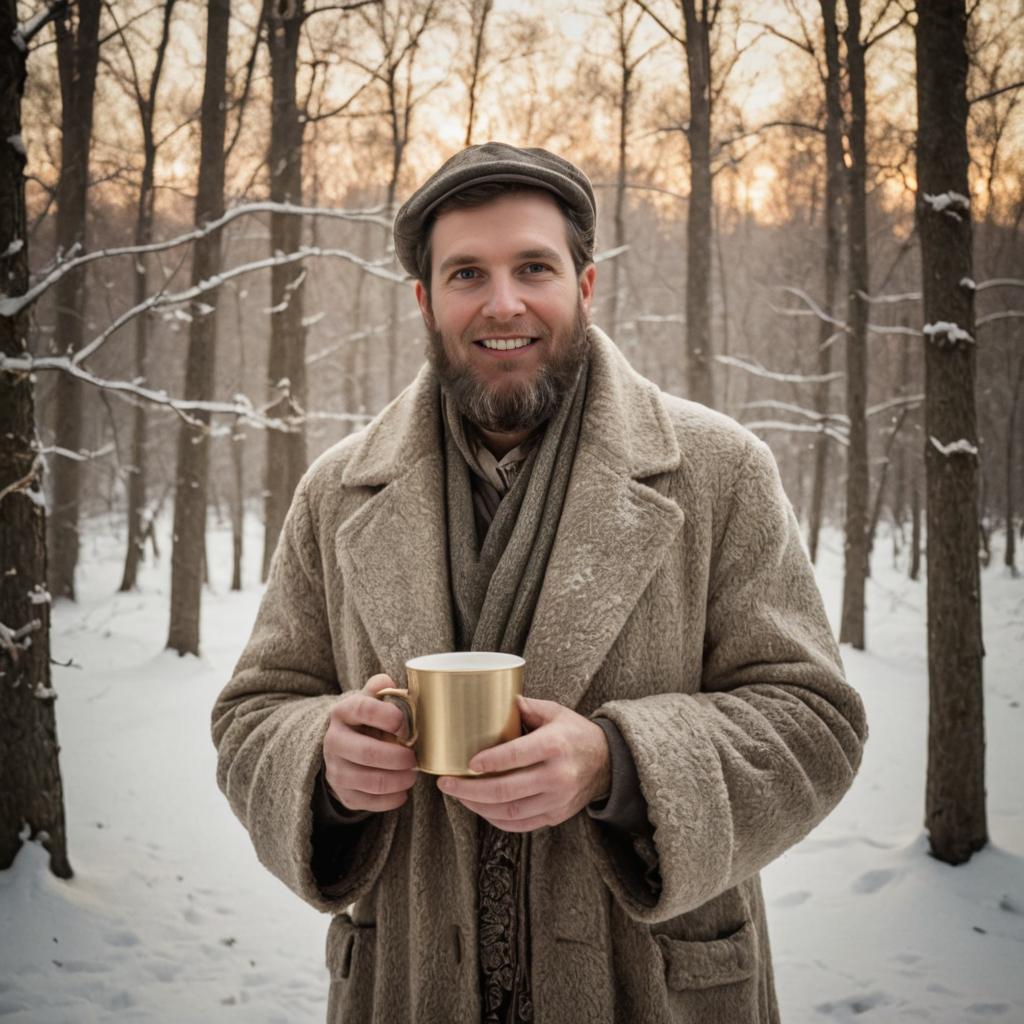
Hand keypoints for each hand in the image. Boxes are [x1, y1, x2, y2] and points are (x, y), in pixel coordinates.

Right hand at [322, 674, 416, 812]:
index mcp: (343, 712)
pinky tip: (402, 791)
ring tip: (412, 775)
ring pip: (370, 781)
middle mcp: (334, 741)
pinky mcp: (344, 794)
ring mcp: (336, 770)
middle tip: (414, 758)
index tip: (403, 724)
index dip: (386, 716)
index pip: (362, 709)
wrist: (342, 749)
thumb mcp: (369, 700)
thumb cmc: (366, 721)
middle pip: (367, 752)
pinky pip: (370, 802)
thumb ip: (380, 689)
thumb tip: (391, 681)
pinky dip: (392, 799)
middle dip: (397, 757)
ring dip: (398, 780)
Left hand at [436, 695, 610, 832]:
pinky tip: (479, 808)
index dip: (489, 762)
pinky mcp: (555, 815)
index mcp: (555, 745)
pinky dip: (495, 819)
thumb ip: (526, 707)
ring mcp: (556, 800)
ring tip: (458, 795)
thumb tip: (495, 699)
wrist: (607, 763)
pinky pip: (519, 824)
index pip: (516, 756)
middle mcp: (557, 776)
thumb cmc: (575, 733)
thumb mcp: (555, 712)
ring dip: (478, 806)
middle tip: (447, 783)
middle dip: (470, 789)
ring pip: (509, 811)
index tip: (467, 763)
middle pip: (507, 790)